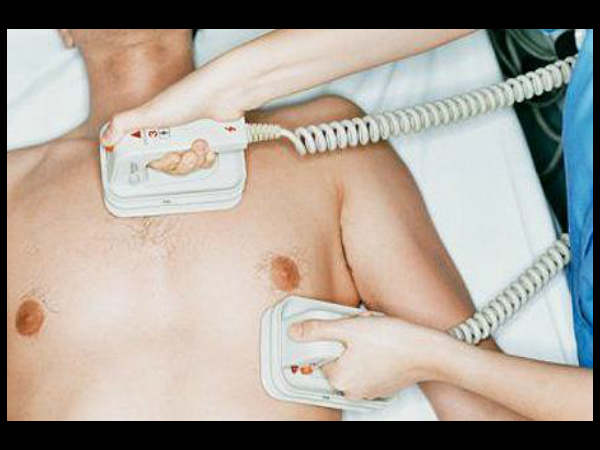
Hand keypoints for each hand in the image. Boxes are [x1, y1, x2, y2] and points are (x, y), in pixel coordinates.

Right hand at [100, 66, 246, 174]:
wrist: (224, 94)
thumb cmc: (190, 97)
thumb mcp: (150, 112)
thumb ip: (124, 124)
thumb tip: (106, 138)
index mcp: (156, 129)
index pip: (151, 159)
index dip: (158, 163)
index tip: (163, 157)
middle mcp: (173, 135)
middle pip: (172, 166)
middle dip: (179, 163)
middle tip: (183, 151)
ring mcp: (192, 139)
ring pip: (190, 166)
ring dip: (196, 159)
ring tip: (200, 144)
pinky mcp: (211, 142)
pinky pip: (207, 162)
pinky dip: (209, 157)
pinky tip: (210, 146)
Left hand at [288, 312, 452, 399]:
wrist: (428, 351)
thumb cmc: (393, 341)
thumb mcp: (349, 328)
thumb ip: (318, 330)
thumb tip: (295, 332)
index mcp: (339, 378)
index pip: (320, 356)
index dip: (330, 336)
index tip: (342, 328)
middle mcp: (352, 390)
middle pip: (337, 358)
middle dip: (346, 340)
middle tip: (360, 328)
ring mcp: (369, 390)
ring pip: (353, 360)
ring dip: (359, 344)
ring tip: (374, 333)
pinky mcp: (383, 385)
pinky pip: (369, 366)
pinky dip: (372, 353)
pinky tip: (383, 341)